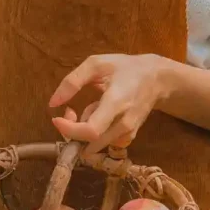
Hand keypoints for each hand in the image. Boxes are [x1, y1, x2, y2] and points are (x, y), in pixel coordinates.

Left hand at [48, 54, 165, 156]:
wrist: (157, 79)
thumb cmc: (125, 68)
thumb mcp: (97, 64)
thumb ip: (73, 81)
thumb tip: (52, 103)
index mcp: (116, 102)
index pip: (91, 130)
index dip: (70, 130)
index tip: (57, 118)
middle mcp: (124, 123)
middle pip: (90, 143)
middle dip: (72, 130)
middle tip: (70, 110)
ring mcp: (128, 133)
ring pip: (95, 144)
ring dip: (83, 130)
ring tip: (90, 107)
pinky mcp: (129, 138)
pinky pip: (105, 143)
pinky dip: (95, 134)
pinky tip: (100, 116)